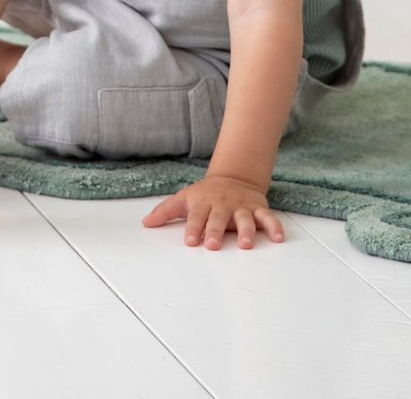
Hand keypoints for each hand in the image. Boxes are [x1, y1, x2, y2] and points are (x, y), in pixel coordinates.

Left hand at [142, 175, 283, 249]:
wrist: (233, 177)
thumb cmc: (205, 194)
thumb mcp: (184, 198)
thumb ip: (165, 211)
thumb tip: (145, 223)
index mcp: (203, 204)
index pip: (196, 217)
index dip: (193, 229)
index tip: (190, 241)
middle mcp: (222, 206)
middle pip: (218, 219)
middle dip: (215, 231)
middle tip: (212, 245)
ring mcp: (241, 207)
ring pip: (244, 219)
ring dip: (246, 231)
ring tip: (246, 244)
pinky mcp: (257, 209)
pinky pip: (268, 218)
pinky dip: (274, 226)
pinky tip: (278, 238)